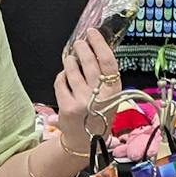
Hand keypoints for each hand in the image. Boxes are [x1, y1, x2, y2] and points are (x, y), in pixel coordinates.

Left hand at [56, 29, 116, 151]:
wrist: (84, 143)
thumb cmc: (98, 116)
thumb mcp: (110, 98)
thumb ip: (105, 78)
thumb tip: (94, 50)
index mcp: (114, 92)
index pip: (108, 62)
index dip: (99, 44)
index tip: (92, 33)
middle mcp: (100, 96)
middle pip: (89, 63)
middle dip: (82, 48)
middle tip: (79, 43)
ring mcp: (82, 101)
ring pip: (72, 70)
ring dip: (70, 61)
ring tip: (71, 60)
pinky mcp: (67, 107)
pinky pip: (60, 82)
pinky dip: (61, 77)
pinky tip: (65, 78)